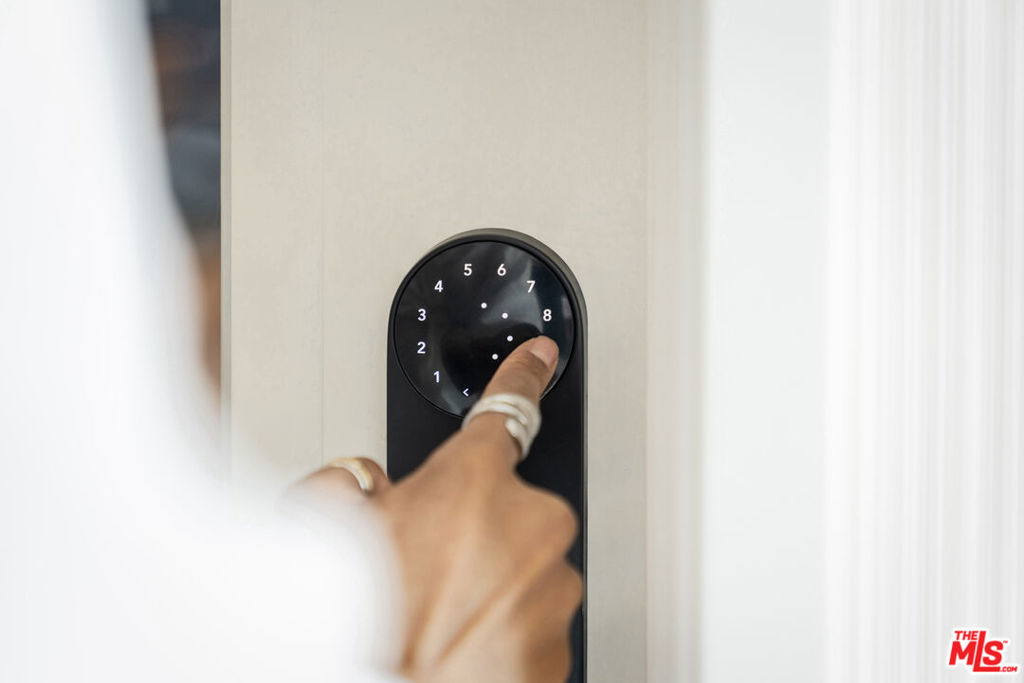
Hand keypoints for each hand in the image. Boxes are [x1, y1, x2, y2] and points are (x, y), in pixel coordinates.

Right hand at [289, 336, 581, 682]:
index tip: (540, 357)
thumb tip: (360, 484)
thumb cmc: (369, 628)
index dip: (523, 375)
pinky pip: (532, 619)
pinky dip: (502, 628)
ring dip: (488, 583)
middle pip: (508, 508)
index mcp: (474, 483)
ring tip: (436, 615)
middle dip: (473, 528)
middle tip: (427, 568)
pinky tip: (460, 642)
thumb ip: (344, 483)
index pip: (507, 409)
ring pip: (521, 568)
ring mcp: (552, 589)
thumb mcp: (323, 530)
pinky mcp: (561, 642)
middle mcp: (530, 527)